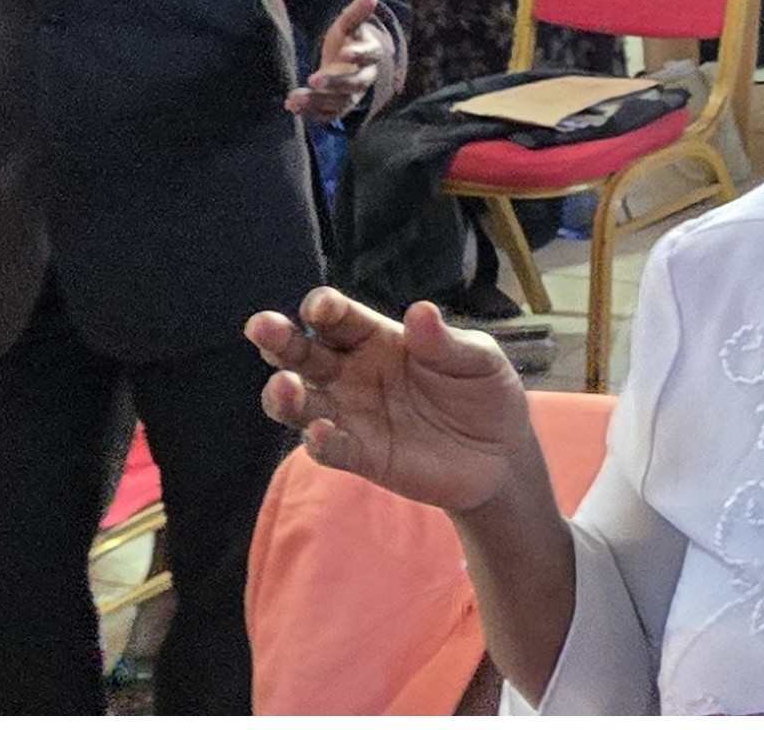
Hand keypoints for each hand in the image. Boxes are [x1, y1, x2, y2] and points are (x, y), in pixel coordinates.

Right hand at [247, 289, 538, 512]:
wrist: (501, 452)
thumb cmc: (483, 390)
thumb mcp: (477, 358)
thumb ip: (445, 341)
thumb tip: (419, 311)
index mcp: (379, 338)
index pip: (341, 318)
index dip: (325, 308)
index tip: (318, 307)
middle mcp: (354, 374)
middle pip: (306, 354)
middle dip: (281, 340)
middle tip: (262, 328)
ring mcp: (353, 416)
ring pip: (304, 403)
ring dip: (286, 395)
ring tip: (282, 387)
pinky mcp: (363, 456)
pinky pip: (332, 449)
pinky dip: (322, 442)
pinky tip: (321, 433)